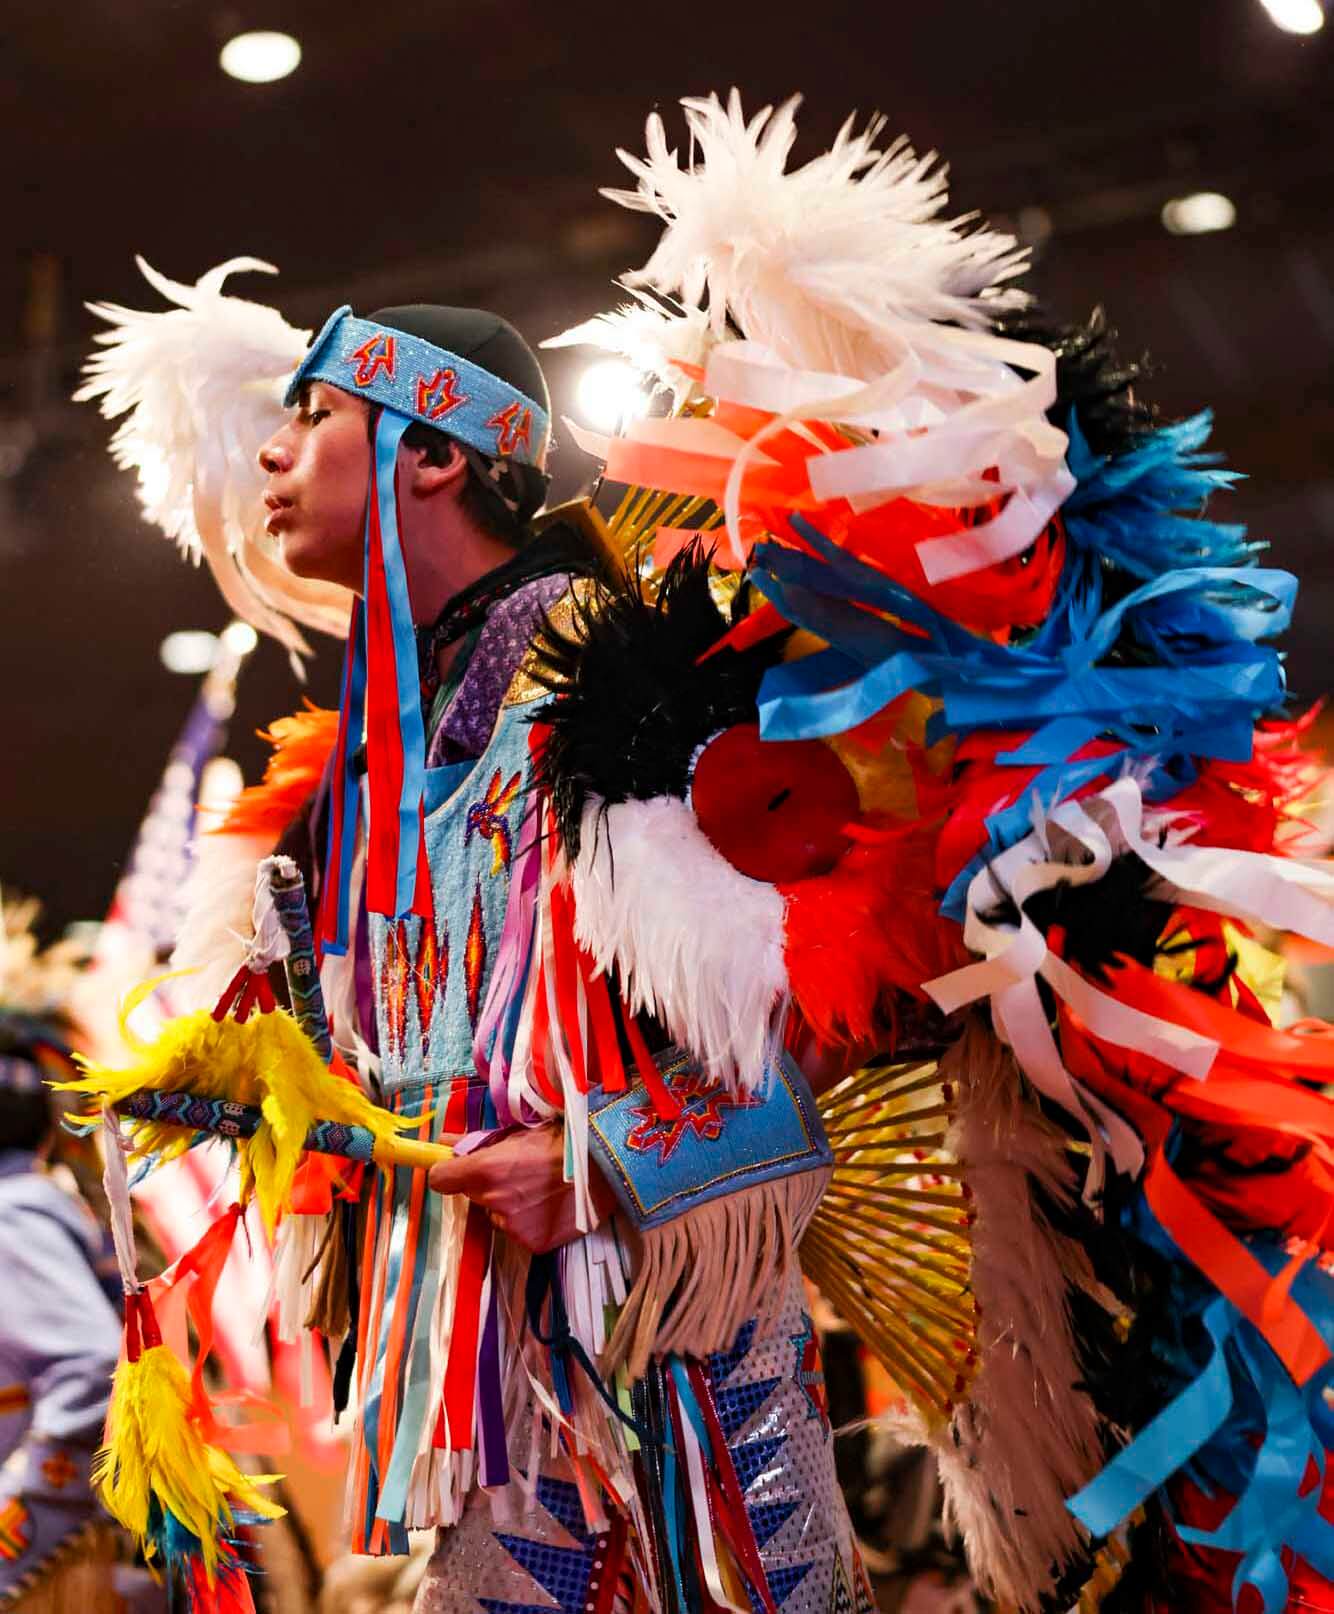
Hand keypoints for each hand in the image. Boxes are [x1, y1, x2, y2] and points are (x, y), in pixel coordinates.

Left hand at [427, 1124, 616, 1252]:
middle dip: (487, 1186)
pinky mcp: (533, 1244)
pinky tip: (551, 1206)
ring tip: (541, 1189)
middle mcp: (494, 1201)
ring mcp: (513, 1227)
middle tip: (518, 1173)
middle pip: (474, 1196)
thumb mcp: (520, 1133)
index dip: (448, 1172)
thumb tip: (444, 1141)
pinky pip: (519, 1231)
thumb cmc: (563, 1141)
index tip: (457, 1169)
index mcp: (487, 1170)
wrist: (606, 1167)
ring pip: (498, 1215)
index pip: (441, 1179)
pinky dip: (530, 1221)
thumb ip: (478, 1140)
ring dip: (510, 1205)